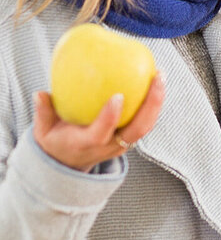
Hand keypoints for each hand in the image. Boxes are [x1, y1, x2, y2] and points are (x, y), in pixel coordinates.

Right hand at [33, 75, 164, 171]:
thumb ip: (43, 113)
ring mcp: (122, 144)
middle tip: (156, 78)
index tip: (118, 96)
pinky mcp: (129, 138)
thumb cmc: (57, 142)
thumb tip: (40, 93)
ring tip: (160, 75)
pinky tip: (154, 81)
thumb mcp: (44, 132)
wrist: (69, 164)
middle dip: (150, 105)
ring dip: (156, 102)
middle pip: (137, 129)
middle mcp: (110, 146)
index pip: (102, 132)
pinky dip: (152, 103)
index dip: (110, 116)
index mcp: (87, 144)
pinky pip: (145, 121)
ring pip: (146, 126)